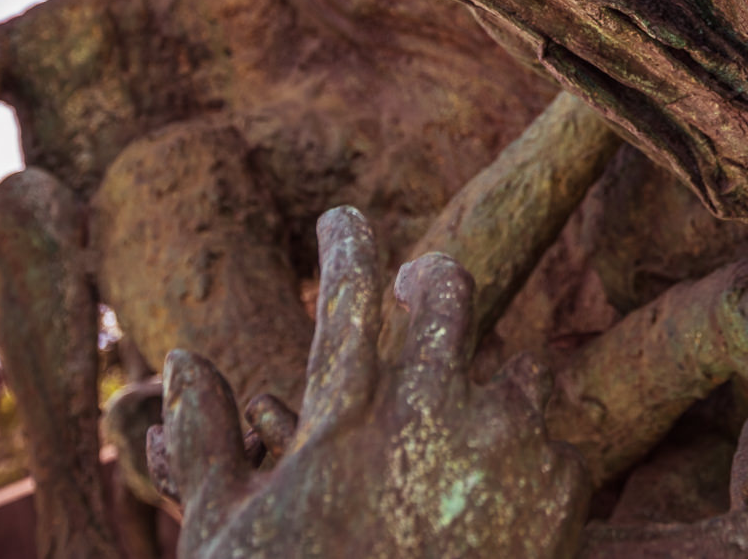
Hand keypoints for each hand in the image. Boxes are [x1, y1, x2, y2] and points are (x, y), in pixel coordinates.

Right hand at [154, 207, 590, 558]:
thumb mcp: (226, 538)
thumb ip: (206, 444)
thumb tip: (184, 359)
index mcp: (339, 429)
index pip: (345, 300)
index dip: (347, 246)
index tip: (343, 221)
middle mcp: (425, 424)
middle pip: (450, 294)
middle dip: (435, 282)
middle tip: (423, 284)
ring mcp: (499, 459)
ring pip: (519, 369)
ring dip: (495, 384)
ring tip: (471, 414)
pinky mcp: (559, 502)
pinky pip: (563, 443)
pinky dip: (537, 456)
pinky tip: (510, 483)